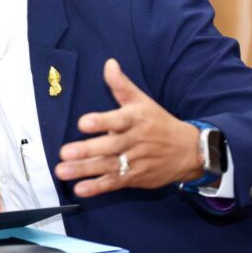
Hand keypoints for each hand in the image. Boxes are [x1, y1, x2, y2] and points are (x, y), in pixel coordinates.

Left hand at [55, 58, 202, 196]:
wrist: (189, 152)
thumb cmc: (159, 122)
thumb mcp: (142, 101)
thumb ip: (121, 85)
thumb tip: (109, 63)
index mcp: (135, 120)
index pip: (118, 120)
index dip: (101, 122)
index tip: (84, 123)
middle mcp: (135, 141)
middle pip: (110, 146)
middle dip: (87, 150)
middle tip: (65, 152)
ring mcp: (135, 161)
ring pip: (108, 166)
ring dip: (85, 170)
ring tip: (62, 171)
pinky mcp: (135, 178)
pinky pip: (115, 183)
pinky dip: (98, 187)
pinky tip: (80, 189)